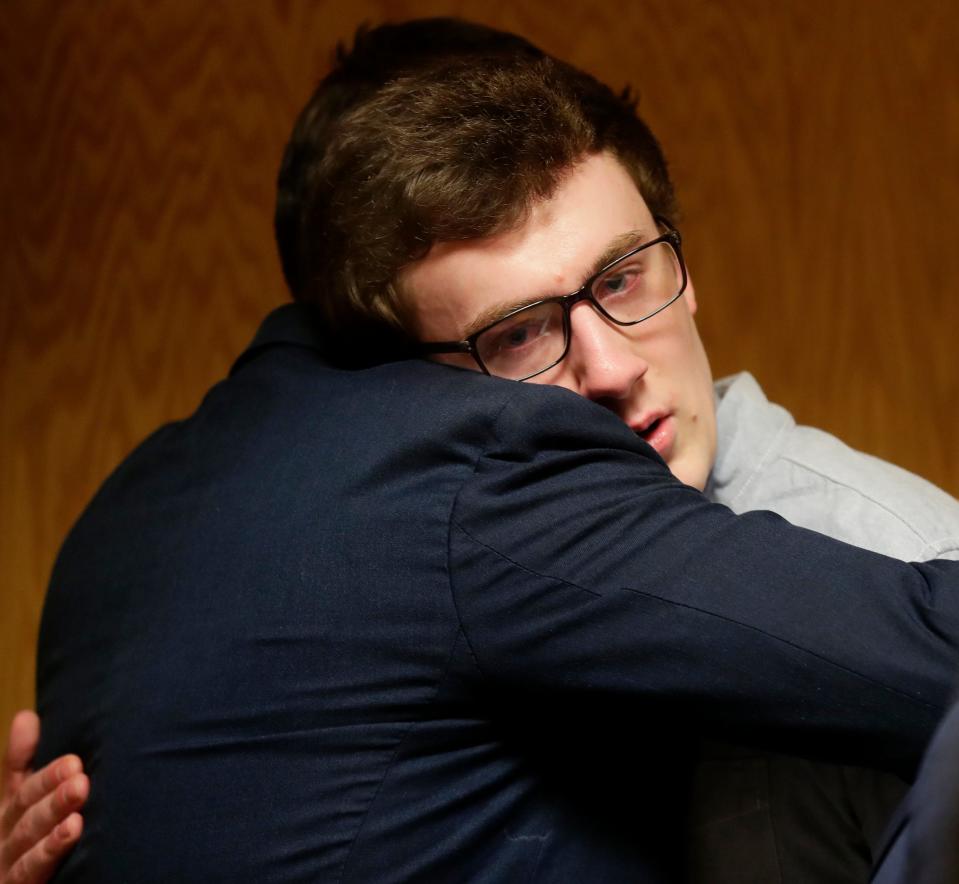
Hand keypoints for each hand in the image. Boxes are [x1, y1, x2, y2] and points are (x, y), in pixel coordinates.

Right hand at [0, 711, 86, 883]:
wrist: (13, 881)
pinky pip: (29, 872)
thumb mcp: (26, 804)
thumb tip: (25, 717)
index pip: (23, 789)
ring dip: (52, 819)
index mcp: (10, 817)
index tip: (73, 761)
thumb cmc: (25, 846)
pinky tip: (71, 832)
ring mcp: (6, 867)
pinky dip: (47, 852)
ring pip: (27, 841)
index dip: (45, 775)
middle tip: (78, 772)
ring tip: (78, 795)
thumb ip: (22, 763)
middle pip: (26, 813)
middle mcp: (4, 841)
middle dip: (50, 791)